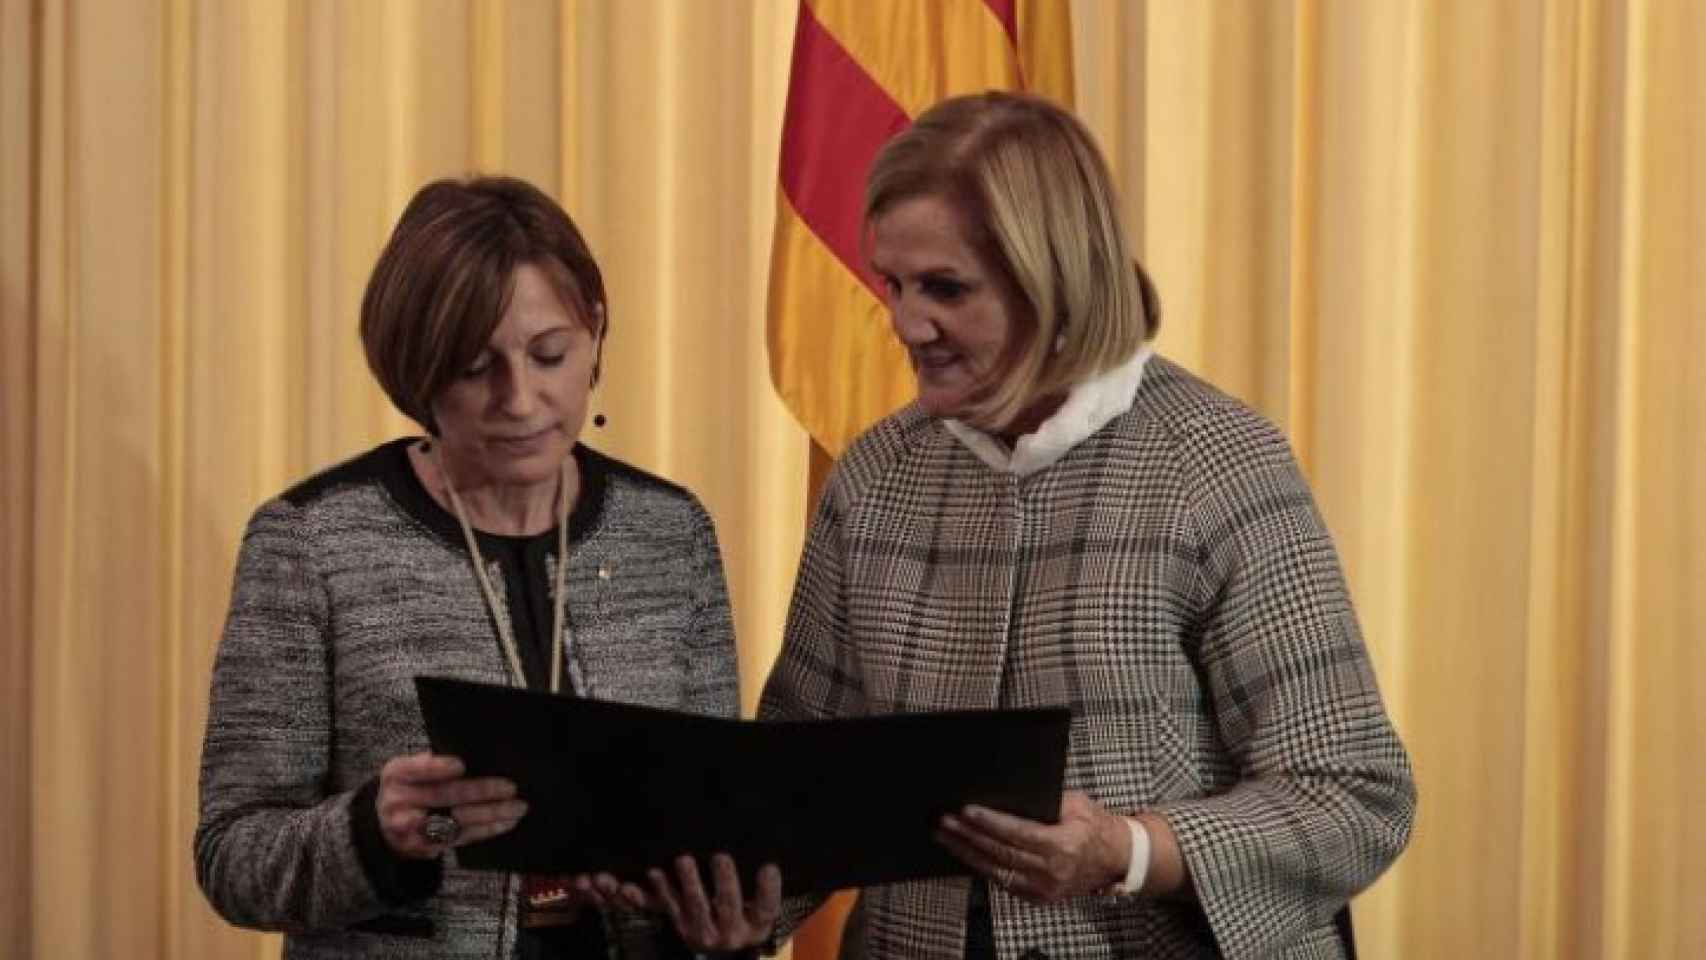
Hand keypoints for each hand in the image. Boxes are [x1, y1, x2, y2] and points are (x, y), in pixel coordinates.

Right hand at [376, 752, 526, 858]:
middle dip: (479, 792)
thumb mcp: (410, 769)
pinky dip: (486, 830)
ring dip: (490, 815)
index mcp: (396, 774)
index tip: (462, 765)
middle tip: (509, 787)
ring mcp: (409, 829)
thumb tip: (474, 757)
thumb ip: (432, 763)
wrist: (385, 824)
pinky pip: (460, 838)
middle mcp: (398, 802)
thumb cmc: (409, 787)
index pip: (415, 769)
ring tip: (517, 808)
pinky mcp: (424, 848)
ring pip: (455, 821)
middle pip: (442, 796)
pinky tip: (505, 822)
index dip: (437, 768)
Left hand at [614, 853, 780, 952]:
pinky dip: (660, 891)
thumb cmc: (743, 920)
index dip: (769, 890)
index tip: (769, 867)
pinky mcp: (681, 926)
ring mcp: (703, 932)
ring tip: (684, 861)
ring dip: (690, 883)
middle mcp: (731, 934)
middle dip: (725, 881)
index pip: (766, 910)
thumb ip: (763, 893)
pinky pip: (670, 907)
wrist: (718, 954)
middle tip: (721, 857)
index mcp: (755, 928)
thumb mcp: (758, 915)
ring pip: (697, 907)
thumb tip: (770, 864)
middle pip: (729, 906)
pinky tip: (653, 875)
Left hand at [937, 790, 1128, 902]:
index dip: (989, 822)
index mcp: (1062, 844)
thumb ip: (1046, 799)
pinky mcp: (1039, 897)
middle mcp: (1052, 871)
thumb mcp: (1076, 803)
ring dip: (967, 853)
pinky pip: (1003, 882)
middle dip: (968, 836)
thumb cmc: (1094, 826)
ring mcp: (1044, 888)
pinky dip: (982, 867)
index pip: (1017, 833)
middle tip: (944, 822)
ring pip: (997, 870)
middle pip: (1000, 852)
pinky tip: (964, 854)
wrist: (1115, 858)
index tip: (965, 811)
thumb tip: (1008, 791)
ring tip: (945, 837)